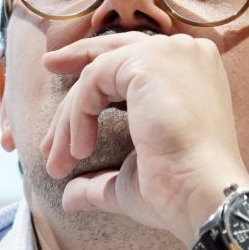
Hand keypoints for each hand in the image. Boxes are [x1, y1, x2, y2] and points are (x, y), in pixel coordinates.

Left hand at [39, 31, 248, 240]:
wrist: (200, 194)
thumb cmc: (176, 191)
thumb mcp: (130, 178)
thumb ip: (99, 180)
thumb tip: (69, 198)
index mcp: (192, 73)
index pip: (135, 56)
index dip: (98, 62)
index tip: (61, 68)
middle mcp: (186, 53)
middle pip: (115, 51)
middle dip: (77, 60)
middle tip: (48, 66)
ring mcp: (170, 53)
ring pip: (97, 74)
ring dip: (70, 118)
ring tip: (59, 161)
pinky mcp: (148, 61)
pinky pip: (93, 80)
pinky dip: (78, 116)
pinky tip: (80, 151)